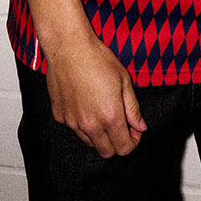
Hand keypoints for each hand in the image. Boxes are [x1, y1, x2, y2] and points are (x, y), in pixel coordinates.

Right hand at [44, 32, 146, 158]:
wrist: (69, 48)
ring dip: (99, 134)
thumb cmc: (98, 59)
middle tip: (120, 124)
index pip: (124, 149)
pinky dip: (82, 123)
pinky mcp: (60, 116)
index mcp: (110, 117)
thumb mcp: (125, 81)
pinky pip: (74, 128)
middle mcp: (90, 125)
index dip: (133, 142)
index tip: (134, 130)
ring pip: (89, 142)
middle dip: (117, 143)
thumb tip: (140, 126)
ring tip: (102, 111)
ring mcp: (72, 122)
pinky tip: (85, 103)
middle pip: (106, 152)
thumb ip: (133, 109)